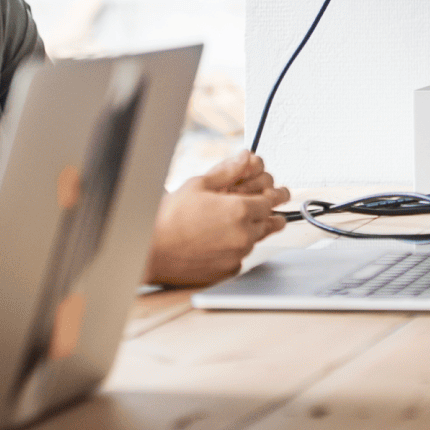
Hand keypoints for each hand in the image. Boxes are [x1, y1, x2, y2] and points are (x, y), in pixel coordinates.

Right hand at [146, 149, 289, 286]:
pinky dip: (234, 249)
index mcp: (239, 211)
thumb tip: (245, 158)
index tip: (280, 192)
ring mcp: (236, 256)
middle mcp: (243, 235)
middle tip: (263, 206)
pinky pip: (240, 257)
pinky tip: (217, 241)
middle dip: (268, 212)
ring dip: (250, 230)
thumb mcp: (198, 185)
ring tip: (231, 223)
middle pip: (270, 221)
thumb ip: (228, 171)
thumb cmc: (168, 220)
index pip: (272, 200)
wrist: (149, 250)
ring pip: (255, 240)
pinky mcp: (227, 271)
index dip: (277, 194)